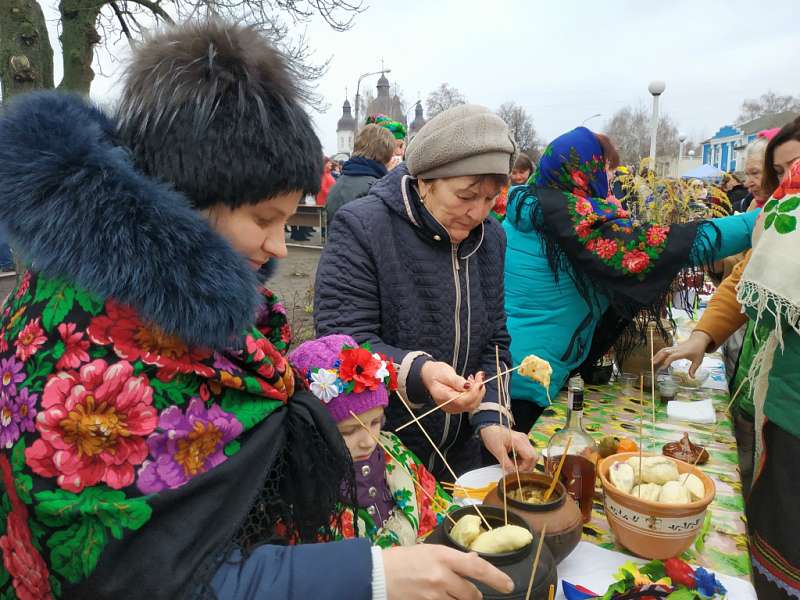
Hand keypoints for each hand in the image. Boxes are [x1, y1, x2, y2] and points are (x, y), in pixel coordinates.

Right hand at [382, 544, 513, 599]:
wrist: (377, 575)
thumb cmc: (404, 559)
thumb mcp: (430, 551)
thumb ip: (453, 558)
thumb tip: (475, 561)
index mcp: (443, 556)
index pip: (478, 568)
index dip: (497, 579)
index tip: (508, 586)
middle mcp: (441, 577)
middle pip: (472, 594)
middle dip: (473, 596)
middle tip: (468, 594)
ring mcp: (433, 596)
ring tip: (450, 594)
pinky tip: (441, 598)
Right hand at [420, 362, 485, 412]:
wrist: (429, 375)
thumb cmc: (435, 373)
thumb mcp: (445, 374)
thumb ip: (456, 381)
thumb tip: (468, 386)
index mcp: (443, 398)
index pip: (463, 401)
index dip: (474, 392)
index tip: (479, 381)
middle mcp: (449, 406)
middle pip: (470, 404)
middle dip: (478, 391)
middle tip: (479, 375)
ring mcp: (454, 407)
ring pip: (473, 404)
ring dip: (478, 391)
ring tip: (475, 377)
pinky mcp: (458, 405)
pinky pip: (471, 402)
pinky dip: (475, 392)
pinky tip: (472, 382)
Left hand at [479, 425, 537, 472]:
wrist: (490, 427)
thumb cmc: (492, 436)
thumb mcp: (497, 451)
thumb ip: (505, 463)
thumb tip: (512, 472)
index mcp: (518, 440)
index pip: (530, 457)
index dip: (525, 467)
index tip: (517, 471)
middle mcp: (524, 439)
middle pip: (533, 457)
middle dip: (527, 466)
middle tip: (517, 471)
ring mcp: (524, 440)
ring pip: (532, 456)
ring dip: (525, 464)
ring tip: (514, 466)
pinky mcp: (523, 442)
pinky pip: (527, 453)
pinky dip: (523, 460)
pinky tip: (515, 461)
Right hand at [653, 330, 712, 375]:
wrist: (698, 340)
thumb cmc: (698, 351)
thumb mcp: (698, 361)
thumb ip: (693, 369)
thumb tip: (692, 378)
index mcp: (682, 353)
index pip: (672, 357)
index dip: (667, 362)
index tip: (663, 368)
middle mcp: (677, 349)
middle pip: (665, 352)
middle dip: (658, 357)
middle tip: (653, 363)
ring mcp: (675, 347)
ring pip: (664, 350)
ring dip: (657, 355)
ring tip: (652, 361)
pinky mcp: (674, 347)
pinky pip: (665, 349)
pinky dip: (660, 353)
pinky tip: (657, 358)